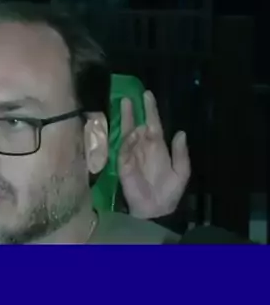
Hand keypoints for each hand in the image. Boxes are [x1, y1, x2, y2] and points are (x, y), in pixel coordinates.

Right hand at [118, 90, 190, 219]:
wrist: (157, 210)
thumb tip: (181, 132)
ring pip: (127, 133)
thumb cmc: (169, 192)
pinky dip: (128, 140)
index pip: (153, 123)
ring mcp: (132, 155)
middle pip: (135, 124)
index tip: (147, 95)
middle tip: (127, 95)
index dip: (150, 110)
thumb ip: (181, 153)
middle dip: (131, 110)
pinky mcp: (123, 165)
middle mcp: (143, 147)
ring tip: (127, 105)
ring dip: (127, 119)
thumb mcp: (181, 171)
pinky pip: (124, 149)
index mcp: (157, 146)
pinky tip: (133, 132)